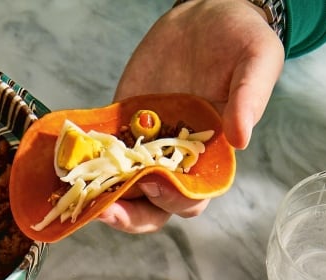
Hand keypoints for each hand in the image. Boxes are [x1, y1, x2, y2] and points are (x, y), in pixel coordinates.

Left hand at [101, 0, 283, 233]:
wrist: (205, 15)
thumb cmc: (238, 40)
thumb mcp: (256, 59)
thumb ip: (250, 98)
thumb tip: (241, 139)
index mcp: (210, 160)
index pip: (192, 199)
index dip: (173, 201)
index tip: (156, 185)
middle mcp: (176, 163)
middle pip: (153, 209)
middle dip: (131, 214)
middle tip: (108, 207)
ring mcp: (145, 150)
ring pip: (123, 193)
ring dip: (103, 201)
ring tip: (82, 197)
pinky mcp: (121, 131)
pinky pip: (100, 159)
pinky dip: (85, 167)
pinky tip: (68, 167)